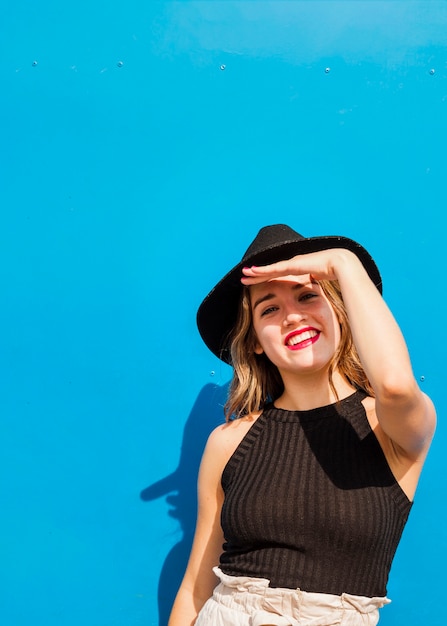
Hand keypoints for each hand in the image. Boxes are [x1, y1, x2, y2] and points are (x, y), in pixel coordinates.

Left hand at [240, 249, 354, 284]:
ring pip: (269, 268)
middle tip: (245, 276)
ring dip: (255, 272)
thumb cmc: (335, 271)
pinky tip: (251, 272)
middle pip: (271, 269)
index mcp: (299, 266)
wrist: (341, 264)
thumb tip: (315, 283)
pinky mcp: (292, 265)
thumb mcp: (321, 278)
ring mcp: (292, 263)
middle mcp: (293, 263)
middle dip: (257, 274)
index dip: (267, 275)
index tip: (257, 278)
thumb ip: (315, 280)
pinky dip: (261, 271)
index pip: (279, 272)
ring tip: (243, 274)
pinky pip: (273, 269)